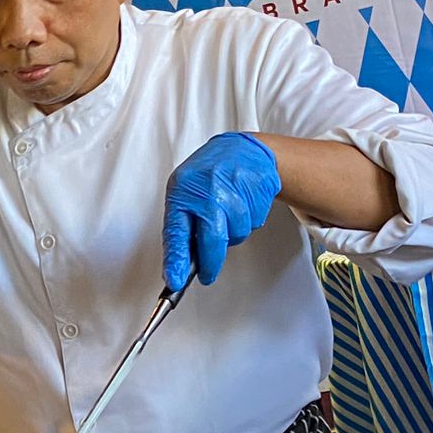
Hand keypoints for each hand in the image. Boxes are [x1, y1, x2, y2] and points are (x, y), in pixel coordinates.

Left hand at [162, 133, 280, 288]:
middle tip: (206, 275)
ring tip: (226, 214)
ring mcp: (235, 190)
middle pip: (212, 239)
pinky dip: (247, 222)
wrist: (242, 150)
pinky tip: (242, 204)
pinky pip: (253, 224)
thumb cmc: (207, 176)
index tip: (174, 281)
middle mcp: (208, 190)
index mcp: (183, 190)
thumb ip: (181, 226)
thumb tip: (178, 265)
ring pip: (236, 234)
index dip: (175, 259)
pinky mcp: (258, 191)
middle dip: (209, 263)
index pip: (176, 231)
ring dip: (232, 234)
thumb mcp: (183, 193)